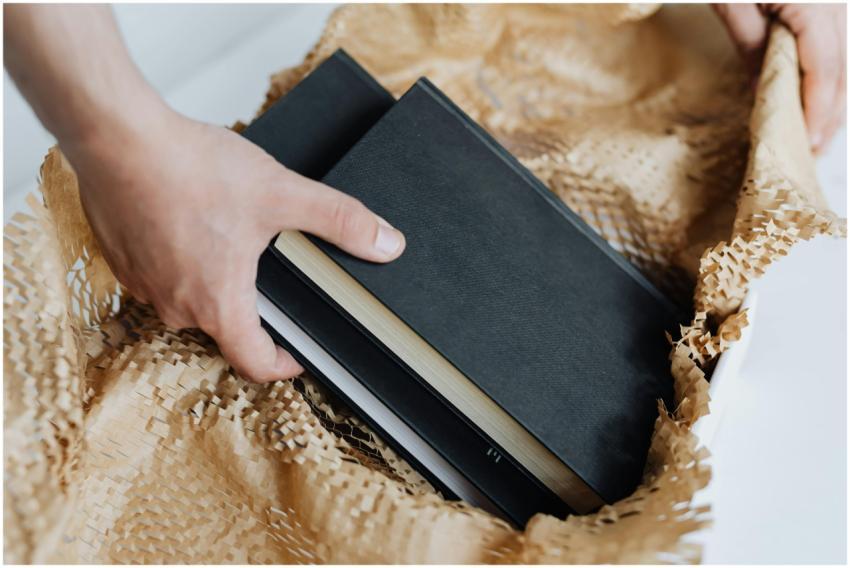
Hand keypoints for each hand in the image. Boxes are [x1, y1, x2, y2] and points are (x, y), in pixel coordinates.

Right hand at [67, 104, 405, 382]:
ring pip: (193, 300)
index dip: (286, 364)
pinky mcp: (124, 260)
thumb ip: (339, 220)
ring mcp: (145, 286)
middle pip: (226, 329)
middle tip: (275, 274)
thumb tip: (386, 244)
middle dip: (255, 308)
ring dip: (217, 281)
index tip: (302, 351)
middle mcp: (177, 307)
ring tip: (235, 240)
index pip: (255, 364)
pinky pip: (163, 275)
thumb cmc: (190, 170)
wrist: (118, 138)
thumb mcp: (280, 194)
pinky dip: (184, 260)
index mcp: (219, 304)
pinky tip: (196, 223)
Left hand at [714, 3, 845, 153]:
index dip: (817, 109)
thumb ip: (750, 46)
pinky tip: (814, 98)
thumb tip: (762, 90)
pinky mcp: (828, 2)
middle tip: (813, 151)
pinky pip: (833, 45)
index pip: (823, 68)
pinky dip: (826, 75)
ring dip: (832, 98)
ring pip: (842, 59)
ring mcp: (836, 1)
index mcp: (814, 5)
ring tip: (816, 134)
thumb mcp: (732, 4)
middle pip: (841, 68)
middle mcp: (835, 2)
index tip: (810, 142)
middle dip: (829, 113)